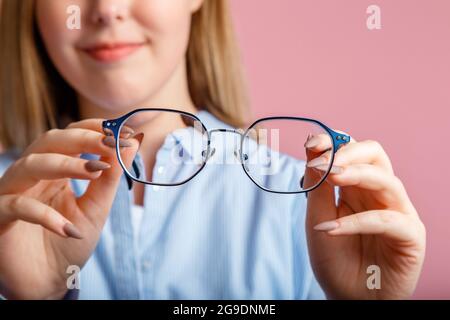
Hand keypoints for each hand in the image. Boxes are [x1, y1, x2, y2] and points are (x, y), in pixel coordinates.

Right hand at [0, 119, 139, 298]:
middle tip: (111, 144)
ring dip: (66, 164)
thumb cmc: (70, 242)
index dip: (95, 129)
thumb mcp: (97, 208)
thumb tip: (131, 143)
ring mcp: (12, 193)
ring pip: (31, 164)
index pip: (70, 136)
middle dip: (82, 139)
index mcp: (54, 169)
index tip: (124, 132)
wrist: (48, 282)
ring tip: (96, 171)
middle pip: (49, 141)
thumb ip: (110, 178)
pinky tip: (70, 228)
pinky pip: (17, 207)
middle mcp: (31, 175)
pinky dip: (45, 215)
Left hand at [304, 133, 425, 298]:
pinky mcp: (410, 236)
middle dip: (349, 152)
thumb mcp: (317, 217)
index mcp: (357, 188)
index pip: (354, 151)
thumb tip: (312, 145)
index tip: (312, 144)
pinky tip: (330, 229)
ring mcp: (398, 213)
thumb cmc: (334, 259)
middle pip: (376, 155)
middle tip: (324, 162)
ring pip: (386, 180)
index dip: (335, 142)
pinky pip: (387, 219)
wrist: (347, 298)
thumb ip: (316, 184)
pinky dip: (356, 222)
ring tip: (329, 177)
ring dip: (355, 175)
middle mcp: (379, 195)